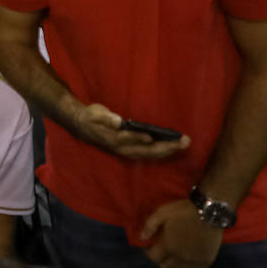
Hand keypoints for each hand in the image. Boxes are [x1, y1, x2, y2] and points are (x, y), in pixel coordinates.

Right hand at [69, 102, 189, 159]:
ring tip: (183, 144)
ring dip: (168, 151)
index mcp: (113, 139)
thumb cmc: (91, 117)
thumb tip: (120, 122)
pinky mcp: (130, 151)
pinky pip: (148, 154)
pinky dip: (161, 152)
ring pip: (150, 154)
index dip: (140, 138)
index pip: (130, 139)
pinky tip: (172, 148)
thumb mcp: (96, 113)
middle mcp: (122, 149)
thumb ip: (107, 118)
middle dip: (166, 147)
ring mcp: (126, 152)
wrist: (82, 126)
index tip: (153, 137)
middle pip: (147, 151)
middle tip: (184, 141)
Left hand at [141, 199, 222, 267]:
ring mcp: (195, 260)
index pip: (153, 257)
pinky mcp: (207, 260)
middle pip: (165, 266)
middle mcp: (181, 257)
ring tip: (174, 255)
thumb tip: (142, 238)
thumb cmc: (184, 210)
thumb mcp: (162, 212)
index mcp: (168, 245)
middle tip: (162, 250)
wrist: (209, 211)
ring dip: (174, 265)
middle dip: (160, 259)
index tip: (149, 246)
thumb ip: (150, 225)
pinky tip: (187, 260)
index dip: (148, 252)